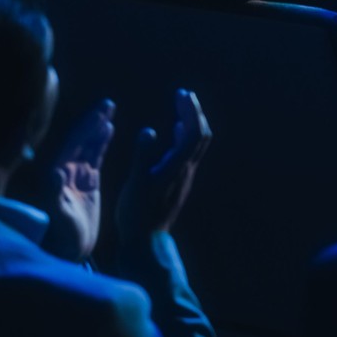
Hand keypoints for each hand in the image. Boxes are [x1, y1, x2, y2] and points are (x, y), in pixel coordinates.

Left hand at [29, 100, 114, 262]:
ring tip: (109, 110)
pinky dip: (100, 142)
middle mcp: (65, 171)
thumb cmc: (62, 236)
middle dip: (93, 120)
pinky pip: (94, 157)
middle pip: (80, 139)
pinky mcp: (87, 183)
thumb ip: (54, 194)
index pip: (74, 145)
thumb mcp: (58, 216)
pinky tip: (108, 130)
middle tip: (108, 103)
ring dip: (97, 127)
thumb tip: (54, 171)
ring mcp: (76, 176)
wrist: (68, 251)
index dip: (86, 128)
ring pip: (88, 145)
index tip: (100, 112)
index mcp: (59, 175)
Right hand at [117, 89, 212, 237]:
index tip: (181, 94)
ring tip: (181, 107)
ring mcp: (184, 177)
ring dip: (191, 123)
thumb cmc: (137, 215)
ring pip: (196, 144)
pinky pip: (188, 153)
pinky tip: (174, 133)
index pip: (194, 133)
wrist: (145, 243)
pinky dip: (185, 137)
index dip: (191, 111)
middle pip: (201, 136)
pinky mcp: (178, 182)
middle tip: (183, 95)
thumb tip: (149, 131)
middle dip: (194, 113)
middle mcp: (186, 171)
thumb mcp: (135, 184)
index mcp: (176, 168)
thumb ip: (143, 157)